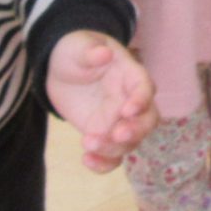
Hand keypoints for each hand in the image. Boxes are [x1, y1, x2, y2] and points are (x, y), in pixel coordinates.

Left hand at [45, 31, 157, 171]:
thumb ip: (90, 51)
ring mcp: (118, 120)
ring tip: (87, 143)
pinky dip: (104, 163)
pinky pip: (113, 155)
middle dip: (137, 130)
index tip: (126, 110)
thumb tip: (104, 53)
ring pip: (131, 141)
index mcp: (130, 74)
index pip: (145, 87)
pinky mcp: (105, 135)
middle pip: (148, 120)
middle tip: (116, 134)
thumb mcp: (78, 46)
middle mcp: (130, 100)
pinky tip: (87, 160)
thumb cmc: (75, 51)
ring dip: (114, 148)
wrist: (61, 70)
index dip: (141, 100)